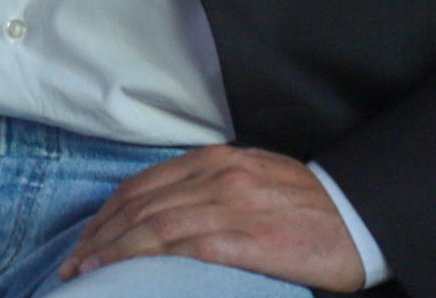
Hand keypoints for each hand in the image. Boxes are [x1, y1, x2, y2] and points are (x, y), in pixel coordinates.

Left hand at [64, 146, 367, 287]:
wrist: (361, 218)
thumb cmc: (307, 206)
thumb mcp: (251, 179)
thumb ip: (209, 189)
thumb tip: (165, 213)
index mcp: (214, 161)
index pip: (142, 185)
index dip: (107, 214)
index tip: (86, 238)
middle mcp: (217, 176)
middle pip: (139, 205)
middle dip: (99, 236)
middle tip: (74, 264)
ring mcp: (232, 206)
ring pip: (154, 226)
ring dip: (113, 251)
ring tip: (87, 272)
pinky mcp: (250, 240)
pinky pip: (186, 248)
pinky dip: (149, 260)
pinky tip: (127, 274)